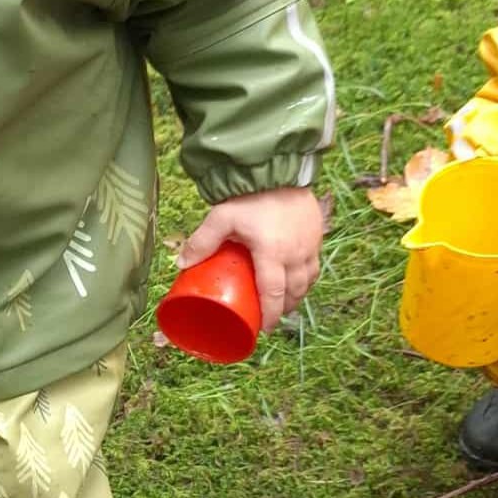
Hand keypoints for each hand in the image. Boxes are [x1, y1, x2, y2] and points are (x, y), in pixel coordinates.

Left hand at [177, 186, 324, 332]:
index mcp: (272, 253)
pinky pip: (314, 264)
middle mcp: (296, 253)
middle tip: (270, 317)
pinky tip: (297, 279)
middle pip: (294, 292)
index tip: (262, 329)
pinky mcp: (317, 234)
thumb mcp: (221, 217)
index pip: (273, 293)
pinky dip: (306, 278)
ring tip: (283, 302)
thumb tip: (180, 265)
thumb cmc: (248, 195)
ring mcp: (310, 244)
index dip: (269, 315)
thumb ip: (202, 241)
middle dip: (283, 309)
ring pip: (308, 280)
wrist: (277, 169)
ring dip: (297, 295)